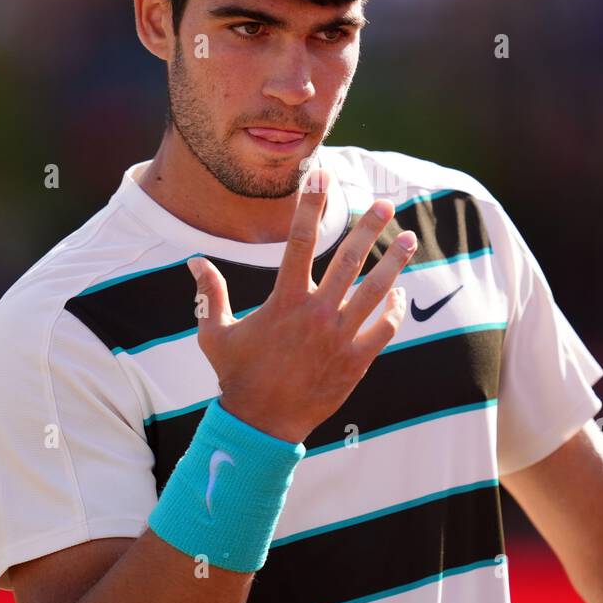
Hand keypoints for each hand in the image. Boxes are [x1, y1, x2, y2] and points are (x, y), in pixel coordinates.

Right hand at [186, 167, 416, 443]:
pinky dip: (393, 308)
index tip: (322, 177)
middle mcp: (316, 313)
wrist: (262, 425)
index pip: (297, 240)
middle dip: (368, 228)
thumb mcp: (214, 333)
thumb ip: (210, 293)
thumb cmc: (237, 376)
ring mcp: (340, 337)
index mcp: (284, 300)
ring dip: (394, 262)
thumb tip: (194, 260)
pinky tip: (398, 293)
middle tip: (385, 205)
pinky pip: (383, 328)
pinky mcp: (356, 361)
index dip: (310, 205)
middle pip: (349, 260)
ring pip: (375, 291)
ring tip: (408, 239)